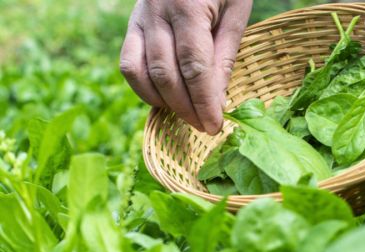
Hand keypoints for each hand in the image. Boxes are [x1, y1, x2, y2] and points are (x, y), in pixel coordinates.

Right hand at [120, 0, 251, 134]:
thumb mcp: (236, 11)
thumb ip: (225, 55)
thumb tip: (217, 101)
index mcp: (188, 6)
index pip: (195, 67)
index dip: (204, 102)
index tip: (215, 125)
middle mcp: (156, 12)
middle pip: (166, 74)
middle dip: (187, 108)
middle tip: (205, 126)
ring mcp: (139, 17)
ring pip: (141, 72)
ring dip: (164, 102)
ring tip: (187, 115)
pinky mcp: (131, 24)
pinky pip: (128, 63)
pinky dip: (143, 88)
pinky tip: (164, 100)